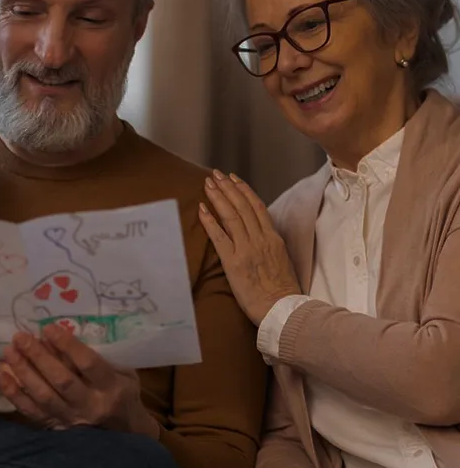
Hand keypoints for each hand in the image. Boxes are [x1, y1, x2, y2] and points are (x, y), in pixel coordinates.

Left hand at [0, 326, 158, 437]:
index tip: (49, 328)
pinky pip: (31, 411)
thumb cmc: (124, 390)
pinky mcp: (56, 426)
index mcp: (111, 387)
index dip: (68, 345)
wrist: (125, 431)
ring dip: (23, 372)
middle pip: (61, 381)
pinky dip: (14, 393)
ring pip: (43, 396)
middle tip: (21, 337)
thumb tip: (64, 328)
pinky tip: (1, 375)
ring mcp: (71, 418)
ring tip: (9, 351)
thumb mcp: (123, 370)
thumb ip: (100, 353)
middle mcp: (90, 405)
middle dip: (39, 357)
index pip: (88, 364)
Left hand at [197, 169, 300, 325]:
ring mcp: (246, 248)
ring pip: (231, 215)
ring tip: (207, 183)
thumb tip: (259, 235)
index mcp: (273, 238)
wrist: (283, 310)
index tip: (233, 178)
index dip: (244, 190)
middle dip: (228, 187)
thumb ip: (270, 245)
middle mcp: (260, 239)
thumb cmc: (282, 291)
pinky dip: (209, 220)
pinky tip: (201, 208)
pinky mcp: (233, 261)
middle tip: (215, 174)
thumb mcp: (281, 261)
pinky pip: (219, 236)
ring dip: (218, 197)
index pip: (257, 207)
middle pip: (242, 206)